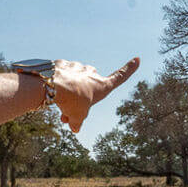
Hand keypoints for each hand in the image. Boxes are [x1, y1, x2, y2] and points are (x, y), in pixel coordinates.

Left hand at [21, 57, 138, 133]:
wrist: (51, 84)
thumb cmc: (70, 100)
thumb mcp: (76, 116)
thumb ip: (77, 122)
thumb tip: (75, 127)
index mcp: (101, 85)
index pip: (119, 77)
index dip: (129, 70)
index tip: (137, 59)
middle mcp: (91, 73)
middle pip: (89, 85)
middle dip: (81, 96)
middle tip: (70, 111)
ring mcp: (76, 67)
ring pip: (74, 81)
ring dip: (68, 92)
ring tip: (58, 105)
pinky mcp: (62, 65)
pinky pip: (61, 76)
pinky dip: (57, 84)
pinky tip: (50, 92)